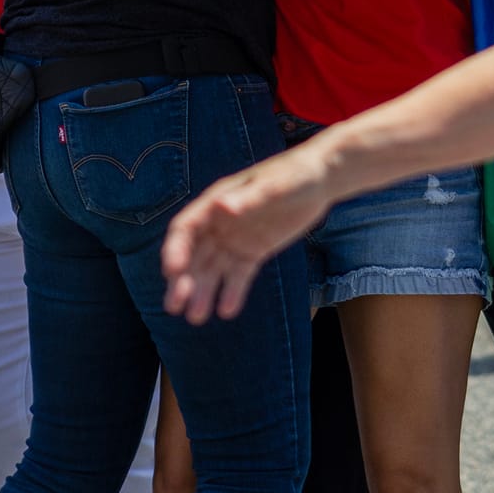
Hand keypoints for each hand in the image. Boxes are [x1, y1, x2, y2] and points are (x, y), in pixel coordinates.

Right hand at [162, 146, 335, 322]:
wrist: (320, 179)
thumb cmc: (295, 174)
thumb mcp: (273, 186)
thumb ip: (247, 199)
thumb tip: (222, 207)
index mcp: (216, 201)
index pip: (185, 229)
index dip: (175, 250)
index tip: (173, 273)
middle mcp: (220, 223)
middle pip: (194, 255)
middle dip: (183, 280)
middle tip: (175, 306)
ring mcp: (236, 239)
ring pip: (213, 270)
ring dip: (203, 292)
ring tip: (197, 318)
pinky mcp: (254, 251)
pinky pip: (239, 275)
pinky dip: (232, 292)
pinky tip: (227, 312)